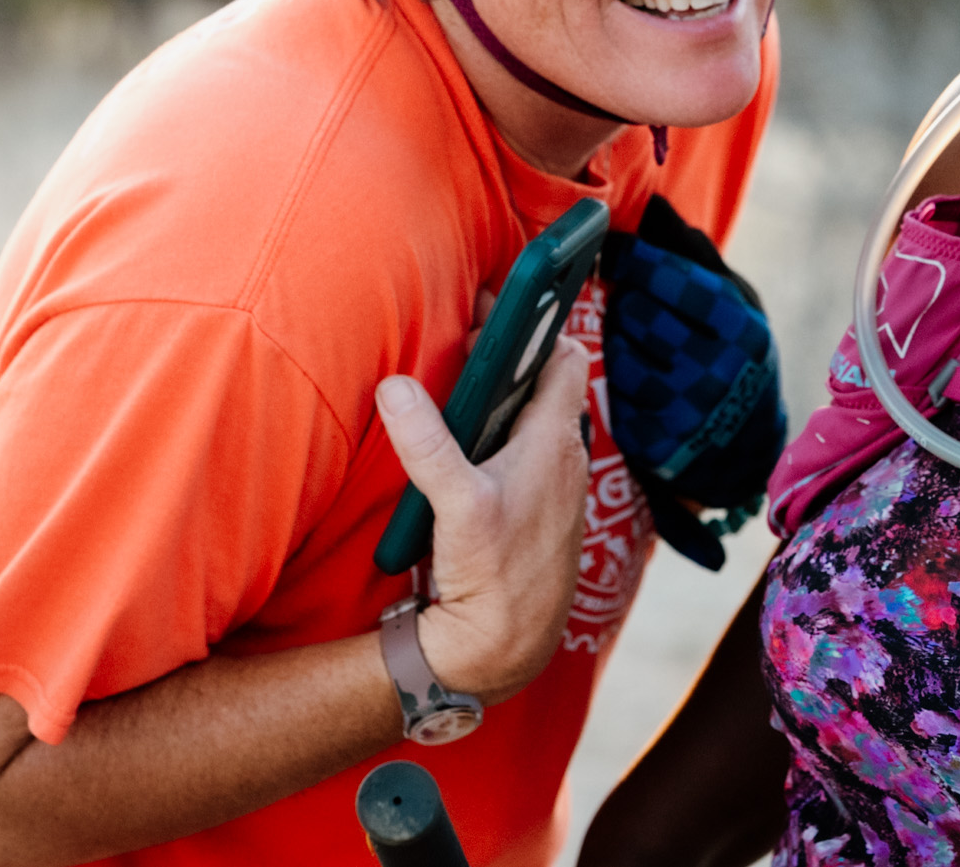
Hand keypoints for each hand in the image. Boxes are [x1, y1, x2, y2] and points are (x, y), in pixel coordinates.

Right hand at [375, 332, 590, 702]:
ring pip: (533, 422)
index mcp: (553, 442)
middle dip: (507, 358)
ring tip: (459, 388)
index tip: (499, 308)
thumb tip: (396, 387)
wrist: (505, 651)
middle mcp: (562, 460)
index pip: (563, 357)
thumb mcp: (457, 505)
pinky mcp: (538, 514)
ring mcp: (553, 489)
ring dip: (502, 400)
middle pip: (542, 385)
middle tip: (464, 342)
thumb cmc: (496, 579)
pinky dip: (501, 438)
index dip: (536, 326)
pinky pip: (525, 457)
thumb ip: (426, 443)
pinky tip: (468, 450)